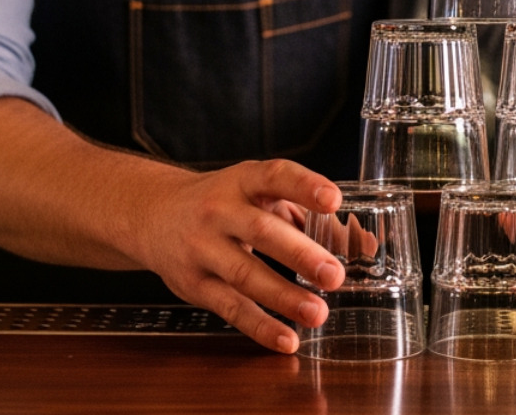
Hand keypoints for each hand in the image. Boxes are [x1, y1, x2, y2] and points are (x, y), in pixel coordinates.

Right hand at [136, 159, 346, 353]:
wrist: (154, 215)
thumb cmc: (224, 203)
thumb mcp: (258, 195)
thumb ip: (306, 215)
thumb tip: (362, 245)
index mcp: (242, 181)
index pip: (274, 176)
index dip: (304, 186)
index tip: (333, 200)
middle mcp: (219, 210)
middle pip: (261, 231)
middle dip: (300, 254)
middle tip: (334, 275)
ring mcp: (202, 247)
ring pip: (244, 273)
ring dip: (284, 297)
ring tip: (319, 313)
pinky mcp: (193, 284)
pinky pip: (229, 307)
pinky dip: (260, 326)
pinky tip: (287, 339)